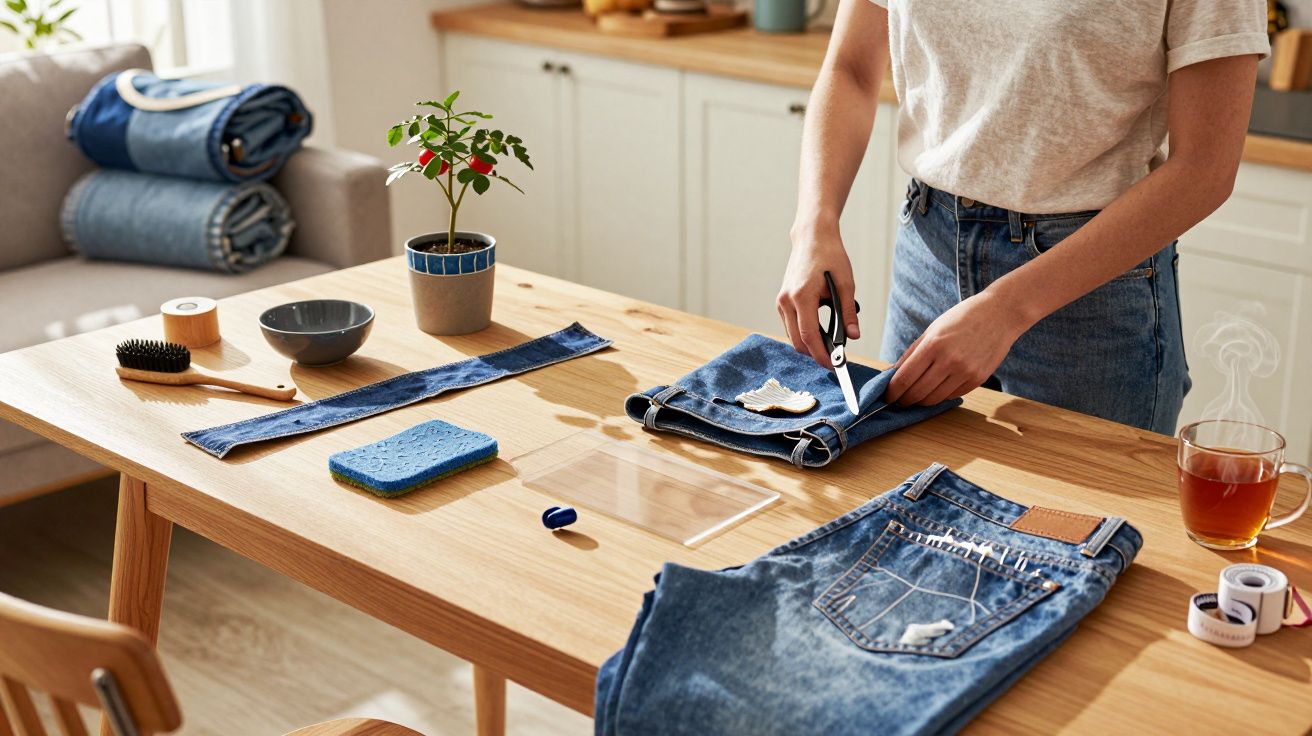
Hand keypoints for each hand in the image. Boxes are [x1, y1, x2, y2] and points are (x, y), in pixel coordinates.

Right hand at [778, 224, 859, 367]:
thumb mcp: (845, 283)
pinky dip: (803, 334)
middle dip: (815, 354)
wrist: (812, 237)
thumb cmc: (829, 256)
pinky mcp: (781, 301)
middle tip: (834, 359)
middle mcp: (786, 300)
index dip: (821, 355)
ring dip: (809, 344)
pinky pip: (790, 326)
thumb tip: (853, 336)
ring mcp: (781, 301)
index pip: (809, 335)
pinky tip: (819, 332)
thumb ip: (848, 312)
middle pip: (797, 341)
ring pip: (792, 336)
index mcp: (802, 296)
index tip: (834, 366)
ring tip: (830, 346)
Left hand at [886, 290, 1028, 405]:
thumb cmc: (962, 318)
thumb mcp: (932, 330)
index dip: (892, 392)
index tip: (886, 396)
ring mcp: (965, 372)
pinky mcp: (978, 379)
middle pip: (917, 393)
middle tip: (898, 399)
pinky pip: (951, 396)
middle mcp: (949, 361)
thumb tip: (890, 374)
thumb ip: (910, 354)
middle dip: (903, 400)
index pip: (904, 378)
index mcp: (933, 345)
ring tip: (915, 396)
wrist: (1000, 314)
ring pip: (934, 399)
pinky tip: (935, 389)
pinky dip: (940, 396)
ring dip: (920, 401)